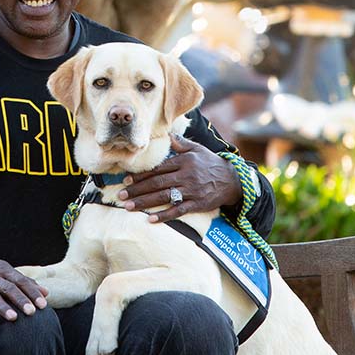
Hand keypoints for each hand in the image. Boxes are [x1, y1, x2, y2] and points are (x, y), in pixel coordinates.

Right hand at [0, 256, 48, 323]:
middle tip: (31, 312)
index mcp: (4, 270)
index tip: (43, 304)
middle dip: (20, 300)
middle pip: (8, 288)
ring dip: (3, 307)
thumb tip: (46, 293)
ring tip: (14, 318)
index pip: (21, 281)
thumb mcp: (7, 273)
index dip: (32, 292)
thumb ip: (25, 282)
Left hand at [118, 134, 241, 222]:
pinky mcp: (197, 204)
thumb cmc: (211, 163)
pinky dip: (165, 216)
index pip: (158, 169)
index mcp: (183, 161)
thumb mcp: (197, 149)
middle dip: (137, 190)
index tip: (126, 180)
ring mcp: (191, 191)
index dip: (141, 175)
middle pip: (157, 184)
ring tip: (128, 207)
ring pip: (164, 197)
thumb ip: (180, 143)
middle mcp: (186, 176)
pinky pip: (178, 211)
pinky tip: (151, 220)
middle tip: (121, 195)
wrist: (233, 180)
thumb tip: (166, 134)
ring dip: (144, 203)